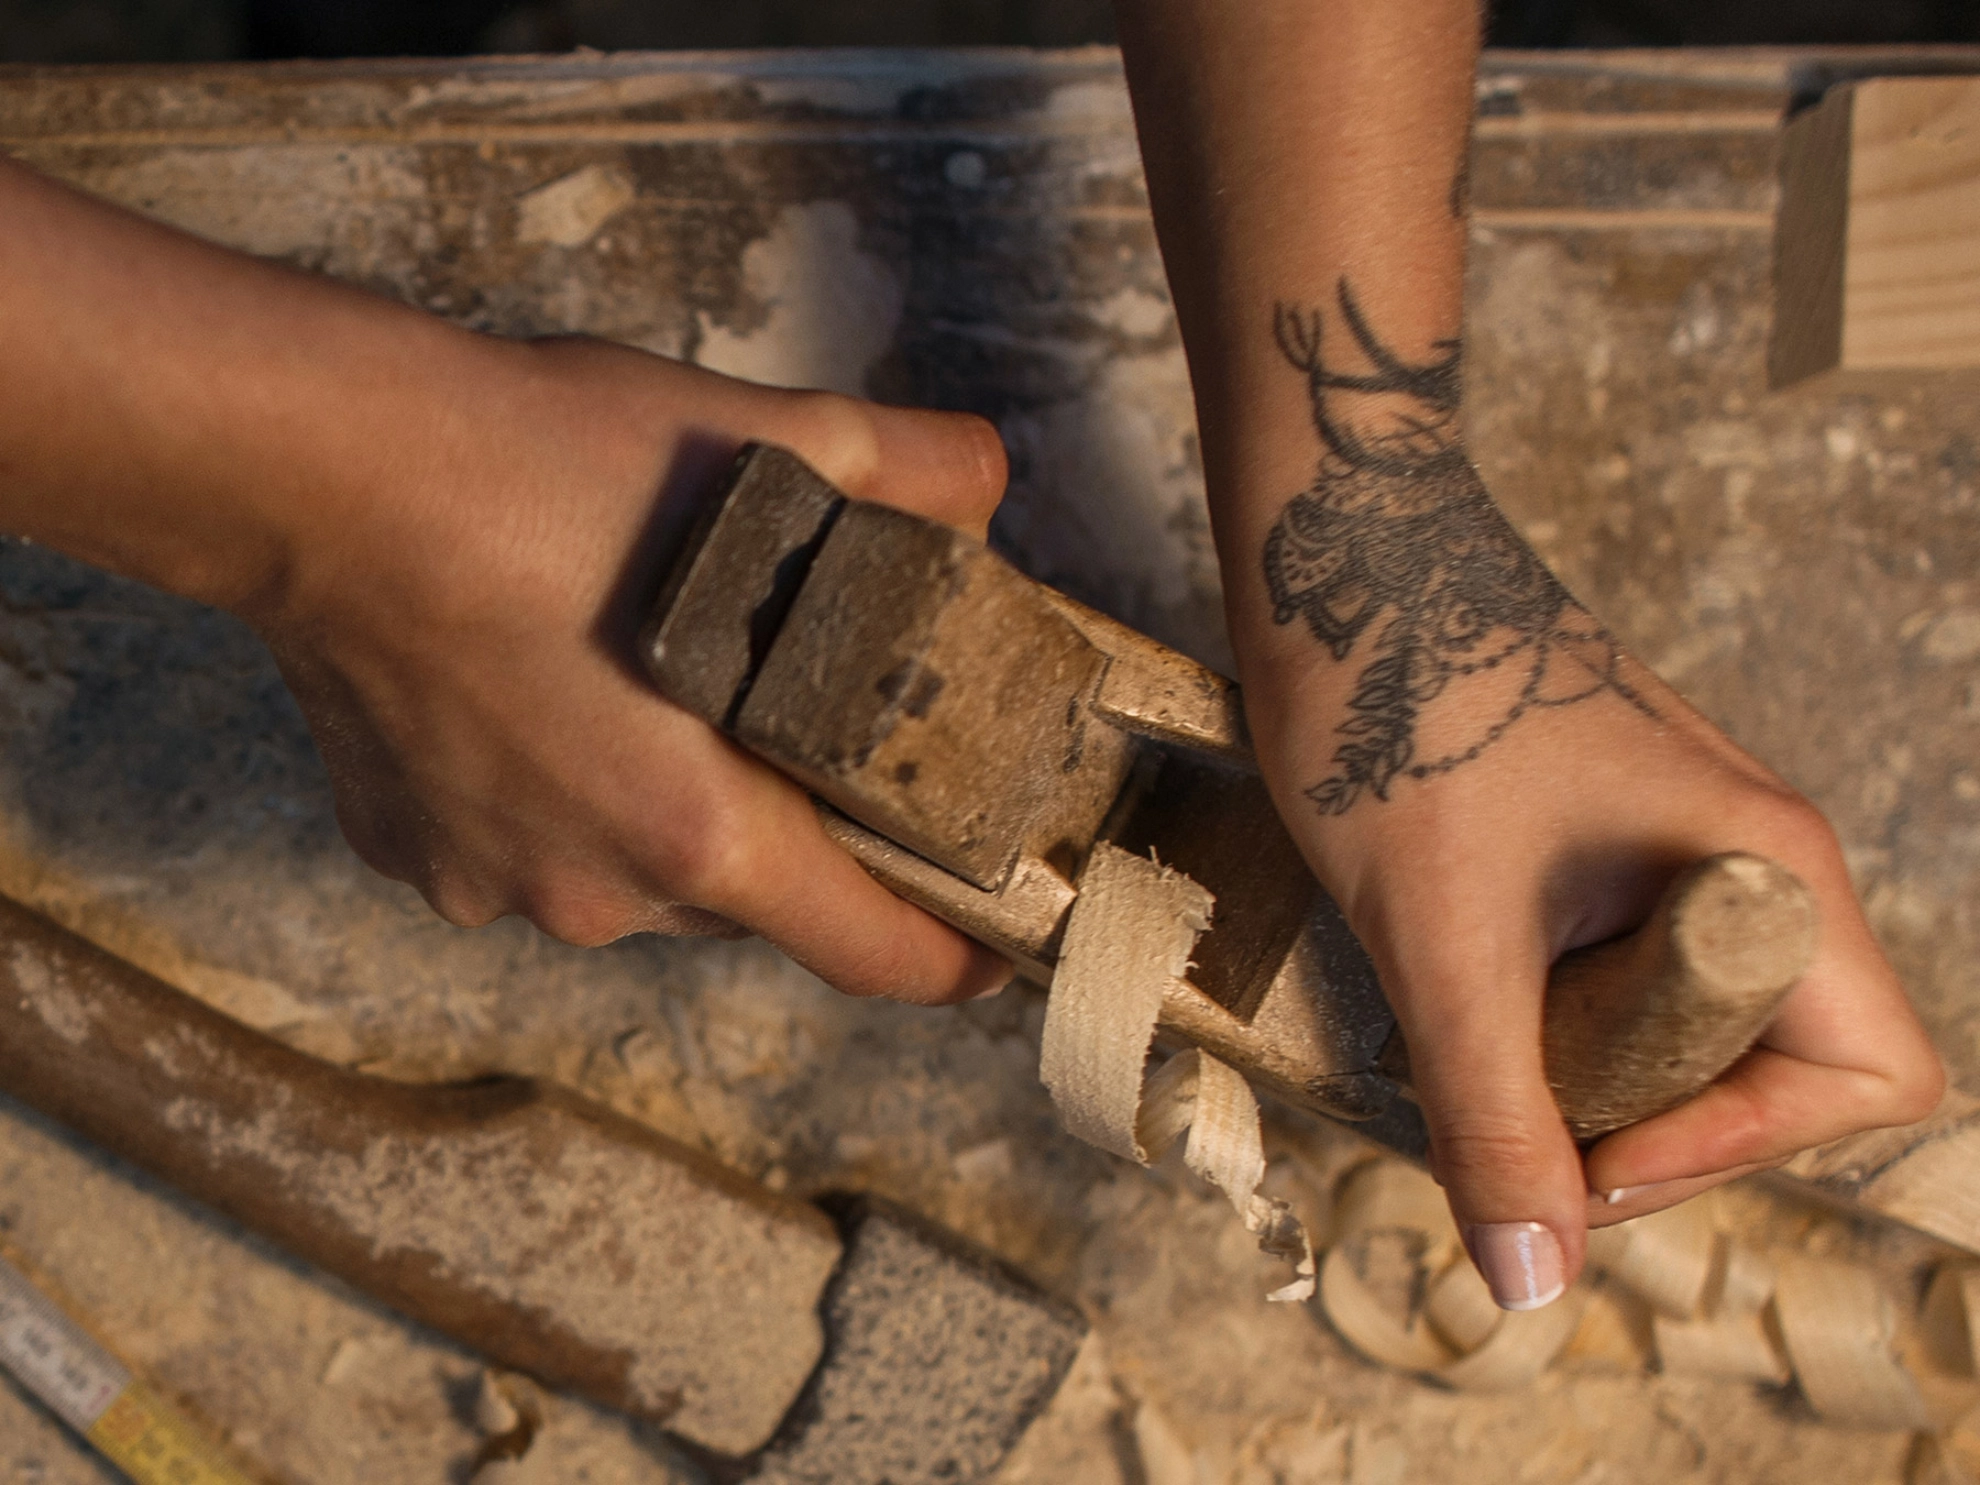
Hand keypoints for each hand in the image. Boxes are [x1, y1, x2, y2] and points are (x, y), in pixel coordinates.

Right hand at [245, 334, 1013, 1003]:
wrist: (318, 467)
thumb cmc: (535, 466)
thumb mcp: (758, 444)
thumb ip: (902, 471)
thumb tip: (985, 482)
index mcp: (702, 831)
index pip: (874, 951)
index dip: (952, 954)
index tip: (992, 940)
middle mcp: (599, 891)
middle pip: (755, 897)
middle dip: (790, 821)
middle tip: (797, 715)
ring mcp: (495, 883)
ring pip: (638, 874)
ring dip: (670, 804)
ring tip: (656, 684)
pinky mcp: (414, 853)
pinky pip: (533, 846)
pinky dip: (564, 792)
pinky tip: (550, 690)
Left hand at [1243, 511, 1942, 1308]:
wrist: (1338, 548)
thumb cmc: (1401, 709)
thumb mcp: (1441, 939)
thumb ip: (1494, 1112)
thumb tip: (1530, 1284)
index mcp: (1764, 869)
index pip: (1863, 1076)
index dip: (1740, 1149)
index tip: (1589, 1145)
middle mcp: (1744, 860)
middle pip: (1768, 1067)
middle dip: (1643, 1120)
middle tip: (1501, 1102)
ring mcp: (1672, 843)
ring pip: (1676, 1022)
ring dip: (1577, 1068)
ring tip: (1455, 1040)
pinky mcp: (1598, 836)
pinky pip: (1610, 965)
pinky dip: (1539, 1011)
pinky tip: (1443, 993)